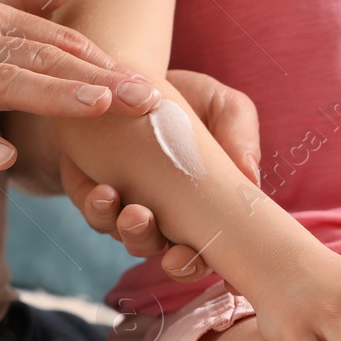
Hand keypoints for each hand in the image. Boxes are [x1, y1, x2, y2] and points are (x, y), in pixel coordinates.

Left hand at [61, 70, 262, 281]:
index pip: (204, 253)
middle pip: (161, 252)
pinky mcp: (90, 188)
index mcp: (202, 208)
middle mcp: (163, 216)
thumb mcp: (224, 107)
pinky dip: (94, 206)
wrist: (137, 74)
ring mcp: (125, 204)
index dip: (199, 266)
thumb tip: (250, 178)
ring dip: (126, 230)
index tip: (196, 264)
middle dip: (157, 251)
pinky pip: (90, 210)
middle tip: (158, 237)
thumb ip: (240, 136)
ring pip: (123, 236)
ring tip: (129, 210)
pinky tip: (101, 191)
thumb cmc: (191, 97)